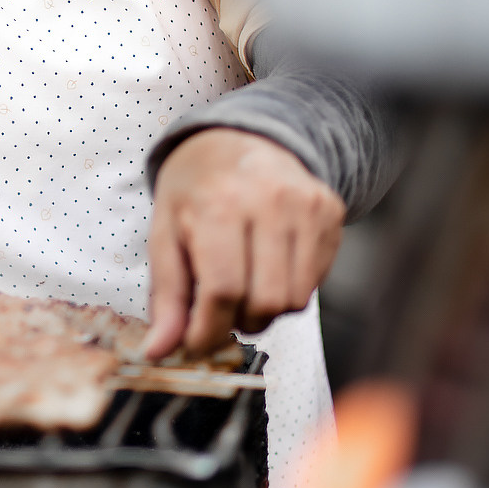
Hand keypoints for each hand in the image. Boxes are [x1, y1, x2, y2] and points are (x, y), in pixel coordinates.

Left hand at [145, 128, 343, 359]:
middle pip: (264, 302)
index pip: (222, 291)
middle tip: (221, 308)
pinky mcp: (329, 211)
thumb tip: (160, 349)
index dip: (207, 331)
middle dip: (238, 322)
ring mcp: (305, 204)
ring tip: (244, 287)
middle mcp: (268, 200)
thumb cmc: (195, 189)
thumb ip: (166, 295)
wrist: (236, 138)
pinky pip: (315, 283)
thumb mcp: (164, 234)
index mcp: (219, 204)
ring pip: (295, 300)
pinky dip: (289, 290)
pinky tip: (268, 266)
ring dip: (265, 311)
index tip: (196, 344)